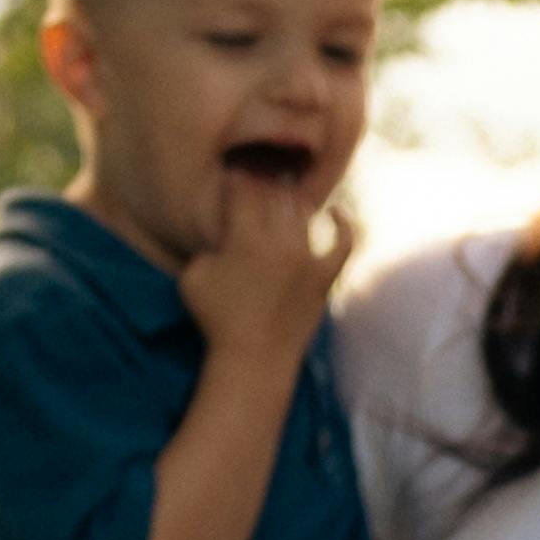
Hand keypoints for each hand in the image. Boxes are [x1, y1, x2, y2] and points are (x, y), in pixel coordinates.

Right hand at [182, 163, 353, 361]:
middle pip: (274, 194)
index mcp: (245, 238)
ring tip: (281, 196)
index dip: (236, 178)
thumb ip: (209, 243)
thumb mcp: (195, 274)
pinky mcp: (324, 278)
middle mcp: (280, 243)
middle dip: (263, 183)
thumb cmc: (216, 320)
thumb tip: (225, 227)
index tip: (232, 178)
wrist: (254, 361)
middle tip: (255, 183)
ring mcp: (307, 260)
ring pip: (303, 212)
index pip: (244, 188)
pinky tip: (336, 214)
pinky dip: (343, 225)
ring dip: (291, 200)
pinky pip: (344, 243)